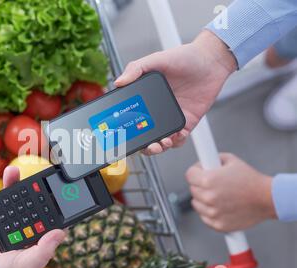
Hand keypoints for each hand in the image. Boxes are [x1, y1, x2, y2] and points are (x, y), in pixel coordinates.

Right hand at [0, 166, 65, 267]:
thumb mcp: (25, 266)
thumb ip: (44, 250)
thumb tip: (62, 232)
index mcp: (33, 246)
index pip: (46, 223)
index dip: (51, 207)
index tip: (57, 191)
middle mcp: (20, 236)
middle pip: (28, 208)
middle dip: (30, 192)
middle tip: (34, 177)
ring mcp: (3, 230)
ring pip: (9, 204)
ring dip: (10, 187)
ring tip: (12, 171)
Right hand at [115, 30, 236, 154]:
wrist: (211, 61)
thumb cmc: (185, 57)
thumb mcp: (156, 59)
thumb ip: (136, 69)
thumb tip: (118, 82)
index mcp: (146, 98)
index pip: (131, 117)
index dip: (126, 128)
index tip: (123, 134)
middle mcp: (157, 110)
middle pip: (144, 135)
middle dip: (143, 146)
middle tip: (146, 145)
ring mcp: (171, 117)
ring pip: (161, 141)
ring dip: (159, 147)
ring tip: (161, 143)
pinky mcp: (187, 122)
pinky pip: (179, 139)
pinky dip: (176, 142)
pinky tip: (176, 135)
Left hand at [185, 153, 276, 231]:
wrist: (267, 199)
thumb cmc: (251, 181)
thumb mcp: (231, 160)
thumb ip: (213, 159)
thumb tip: (204, 161)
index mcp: (208, 180)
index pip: (189, 174)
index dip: (196, 171)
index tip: (201, 172)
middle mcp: (208, 197)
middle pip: (193, 189)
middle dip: (201, 185)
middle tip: (215, 184)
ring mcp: (213, 212)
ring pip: (196, 204)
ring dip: (203, 199)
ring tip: (219, 195)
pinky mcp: (218, 224)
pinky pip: (204, 217)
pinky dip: (210, 212)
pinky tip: (221, 206)